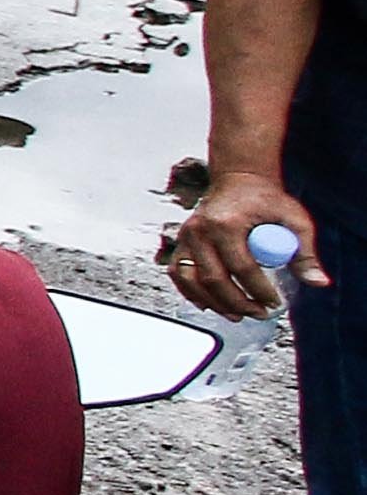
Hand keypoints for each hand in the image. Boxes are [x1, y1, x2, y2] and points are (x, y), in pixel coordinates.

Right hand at [162, 173, 314, 317]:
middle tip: (258, 312)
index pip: (241, 267)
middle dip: (237, 302)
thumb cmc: (264, 199)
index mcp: (226, 223)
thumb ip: (305, 253)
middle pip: (213, 278)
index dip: (259, 290)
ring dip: (214, 303)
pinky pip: (178, 274)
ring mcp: (187, 237)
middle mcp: (200, 230)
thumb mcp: (293, 220)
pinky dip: (191, 292)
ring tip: (236, 313)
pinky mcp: (181, 243)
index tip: (274, 302)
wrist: (239, 181)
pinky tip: (208, 303)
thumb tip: (317, 281)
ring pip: (191, 280)